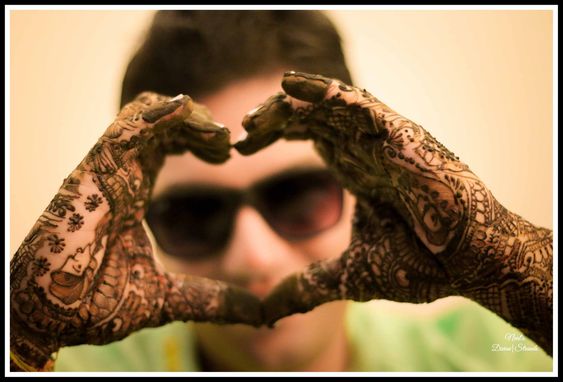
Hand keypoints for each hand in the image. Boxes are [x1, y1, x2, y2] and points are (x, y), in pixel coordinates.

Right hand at [10, 93, 260, 370]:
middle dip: (198, 124)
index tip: (226, 154)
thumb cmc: (97, 305)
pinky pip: (130, 125)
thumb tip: (259, 312)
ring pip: (148, 114)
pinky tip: (194, 119)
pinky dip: (164, 114)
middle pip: (160, 123)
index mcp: (133, 192)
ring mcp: (107, 170)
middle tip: (225, 142)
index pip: (164, 145)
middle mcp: (121, 174)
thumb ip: (212, 297)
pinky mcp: (96, 171)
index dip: (198, 140)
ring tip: (217, 137)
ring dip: (188, 116)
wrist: (53, 319)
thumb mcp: (171, 297)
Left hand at [235, 72, 551, 354]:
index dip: (272, 135)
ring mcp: (384, 140)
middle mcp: (365, 148)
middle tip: (242, 130)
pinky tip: (290, 88)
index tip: (238, 148)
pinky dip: (325, 93)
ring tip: (259, 114)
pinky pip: (360, 104)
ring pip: (330, 105)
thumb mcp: (349, 276)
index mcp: (354, 169)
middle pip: (311, 117)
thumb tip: (268, 309)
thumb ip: (309, 285)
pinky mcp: (403, 137)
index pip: (306, 136)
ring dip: (291, 105)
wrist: (470, 266)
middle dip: (274, 119)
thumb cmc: (422, 265)